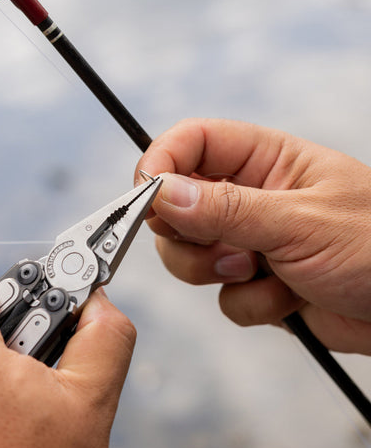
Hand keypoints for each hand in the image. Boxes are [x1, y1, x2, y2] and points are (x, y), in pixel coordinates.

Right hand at [135, 118, 370, 353]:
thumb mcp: (301, 221)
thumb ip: (228, 209)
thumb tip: (163, 193)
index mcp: (265, 161)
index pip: (193, 142)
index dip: (161, 162)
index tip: (145, 195)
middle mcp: (250, 199)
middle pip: (177, 206)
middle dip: (187, 235)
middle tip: (220, 247)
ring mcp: (250, 242)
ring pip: (190, 255)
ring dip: (217, 272)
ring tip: (261, 273)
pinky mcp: (255, 283)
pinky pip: (222, 296)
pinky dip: (249, 304)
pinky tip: (288, 300)